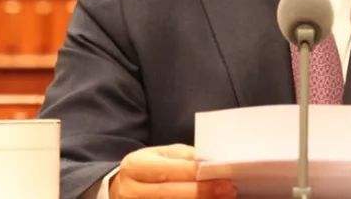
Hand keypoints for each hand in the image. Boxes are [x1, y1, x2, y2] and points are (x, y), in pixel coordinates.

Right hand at [111, 144, 235, 197]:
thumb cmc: (147, 170)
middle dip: (203, 192)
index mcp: (136, 166)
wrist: (120, 190)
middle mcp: (131, 190)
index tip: (224, 175)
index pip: (171, 170)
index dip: (198, 173)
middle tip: (229, 190)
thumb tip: (212, 162)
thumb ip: (184, 158)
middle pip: (171, 194)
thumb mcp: (159, 156)